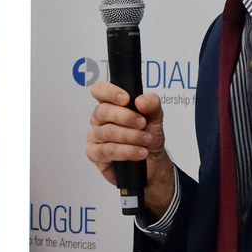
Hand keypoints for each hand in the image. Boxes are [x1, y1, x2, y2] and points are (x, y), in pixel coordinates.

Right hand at [86, 81, 173, 218]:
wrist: (153, 161)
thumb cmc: (148, 135)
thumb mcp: (156, 116)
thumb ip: (152, 103)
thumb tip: (140, 101)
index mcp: (110, 104)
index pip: (99, 90)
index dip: (109, 92)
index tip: (126, 99)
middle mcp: (99, 119)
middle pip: (103, 111)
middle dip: (126, 117)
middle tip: (142, 124)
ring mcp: (95, 136)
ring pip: (107, 132)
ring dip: (131, 136)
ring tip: (146, 141)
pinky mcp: (95, 154)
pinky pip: (107, 151)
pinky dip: (126, 151)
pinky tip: (139, 152)